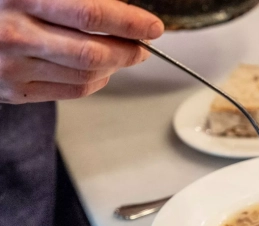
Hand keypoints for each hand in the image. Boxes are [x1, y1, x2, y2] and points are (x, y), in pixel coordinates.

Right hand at [0, 0, 163, 103]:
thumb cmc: (5, 1)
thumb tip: (123, 9)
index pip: (91, 14)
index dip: (130, 22)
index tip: (151, 26)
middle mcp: (14, 34)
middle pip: (93, 52)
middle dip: (129, 50)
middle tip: (143, 44)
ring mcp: (12, 66)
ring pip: (86, 75)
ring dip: (115, 66)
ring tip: (123, 53)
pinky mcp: (13, 90)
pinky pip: (71, 91)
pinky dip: (97, 81)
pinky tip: (102, 69)